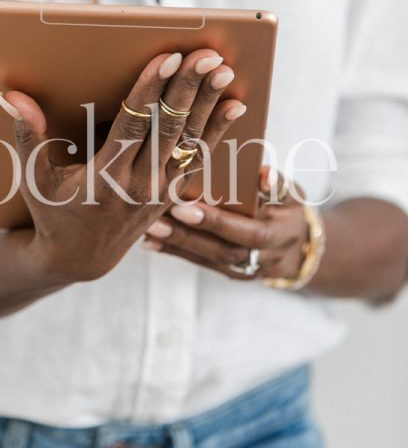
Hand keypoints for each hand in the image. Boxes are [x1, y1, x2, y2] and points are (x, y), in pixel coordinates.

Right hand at [0, 48, 245, 282]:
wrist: (80, 259)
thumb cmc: (52, 211)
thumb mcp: (33, 178)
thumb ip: (27, 136)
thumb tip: (11, 96)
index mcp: (105, 177)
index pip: (134, 126)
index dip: (151, 91)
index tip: (167, 58)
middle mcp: (138, 185)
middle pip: (169, 128)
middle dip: (188, 88)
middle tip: (204, 54)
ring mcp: (160, 191)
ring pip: (191, 141)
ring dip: (208, 104)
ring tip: (223, 69)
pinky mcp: (172, 194)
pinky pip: (199, 157)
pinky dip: (218, 130)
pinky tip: (234, 104)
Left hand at [143, 167, 309, 281]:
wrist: (302, 250)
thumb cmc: (290, 209)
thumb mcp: (292, 194)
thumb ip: (278, 183)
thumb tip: (264, 174)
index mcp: (279, 235)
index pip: (247, 232)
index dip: (216, 222)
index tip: (184, 206)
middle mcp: (262, 258)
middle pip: (221, 251)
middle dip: (186, 236)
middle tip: (154, 219)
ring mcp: (245, 270)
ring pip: (207, 259)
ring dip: (174, 244)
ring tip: (146, 228)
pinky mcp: (229, 273)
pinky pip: (200, 263)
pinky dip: (174, 251)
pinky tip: (148, 241)